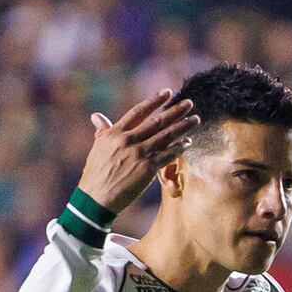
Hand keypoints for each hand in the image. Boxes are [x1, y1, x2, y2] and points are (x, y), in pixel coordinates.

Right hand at [78, 89, 200, 212]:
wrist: (96, 198)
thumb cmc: (95, 174)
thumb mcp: (97, 148)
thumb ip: (102, 131)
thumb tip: (96, 116)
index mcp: (115, 133)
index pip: (138, 112)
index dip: (154, 101)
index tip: (168, 92)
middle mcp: (127, 141)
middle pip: (156, 122)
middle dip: (175, 111)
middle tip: (190, 103)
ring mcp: (138, 154)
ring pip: (165, 136)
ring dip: (183, 127)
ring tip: (195, 120)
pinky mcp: (146, 169)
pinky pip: (167, 155)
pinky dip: (179, 148)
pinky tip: (188, 142)